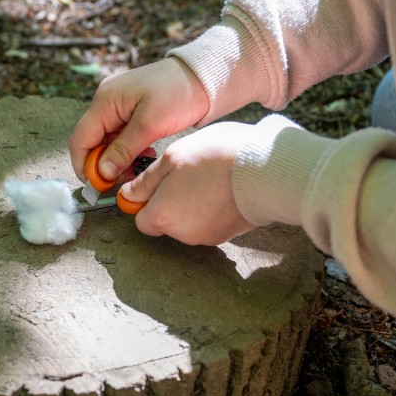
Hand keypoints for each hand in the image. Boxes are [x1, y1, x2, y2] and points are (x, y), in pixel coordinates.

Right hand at [68, 57, 208, 183]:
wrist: (204, 76)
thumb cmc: (179, 93)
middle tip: (121, 180)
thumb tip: (102, 173)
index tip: (98, 185)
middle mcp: (105, 101)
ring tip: (136, 169)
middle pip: (91, 142)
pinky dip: (127, 150)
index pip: (80, 139)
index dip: (84, 165)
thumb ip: (123, 150)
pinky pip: (119, 136)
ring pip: (106, 141)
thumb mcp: (151, 125)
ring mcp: (116, 105)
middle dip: (102, 164)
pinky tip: (142, 155)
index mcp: (105, 101)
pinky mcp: (129, 110)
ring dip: (116, 159)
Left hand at [119, 122, 257, 245]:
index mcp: (163, 217)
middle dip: (171, 201)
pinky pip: (211, 222)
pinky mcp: (228, 235)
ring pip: (189, 222)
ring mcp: (207, 237)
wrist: (266, 170)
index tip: (158, 183)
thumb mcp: (172, 159)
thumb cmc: (216, 158)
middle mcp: (182, 234)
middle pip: (167, 221)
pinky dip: (213, 208)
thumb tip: (128, 195)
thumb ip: (146, 181)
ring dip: (193, 203)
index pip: (142, 220)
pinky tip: (224, 187)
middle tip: (187, 173)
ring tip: (209, 177)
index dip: (147, 202)